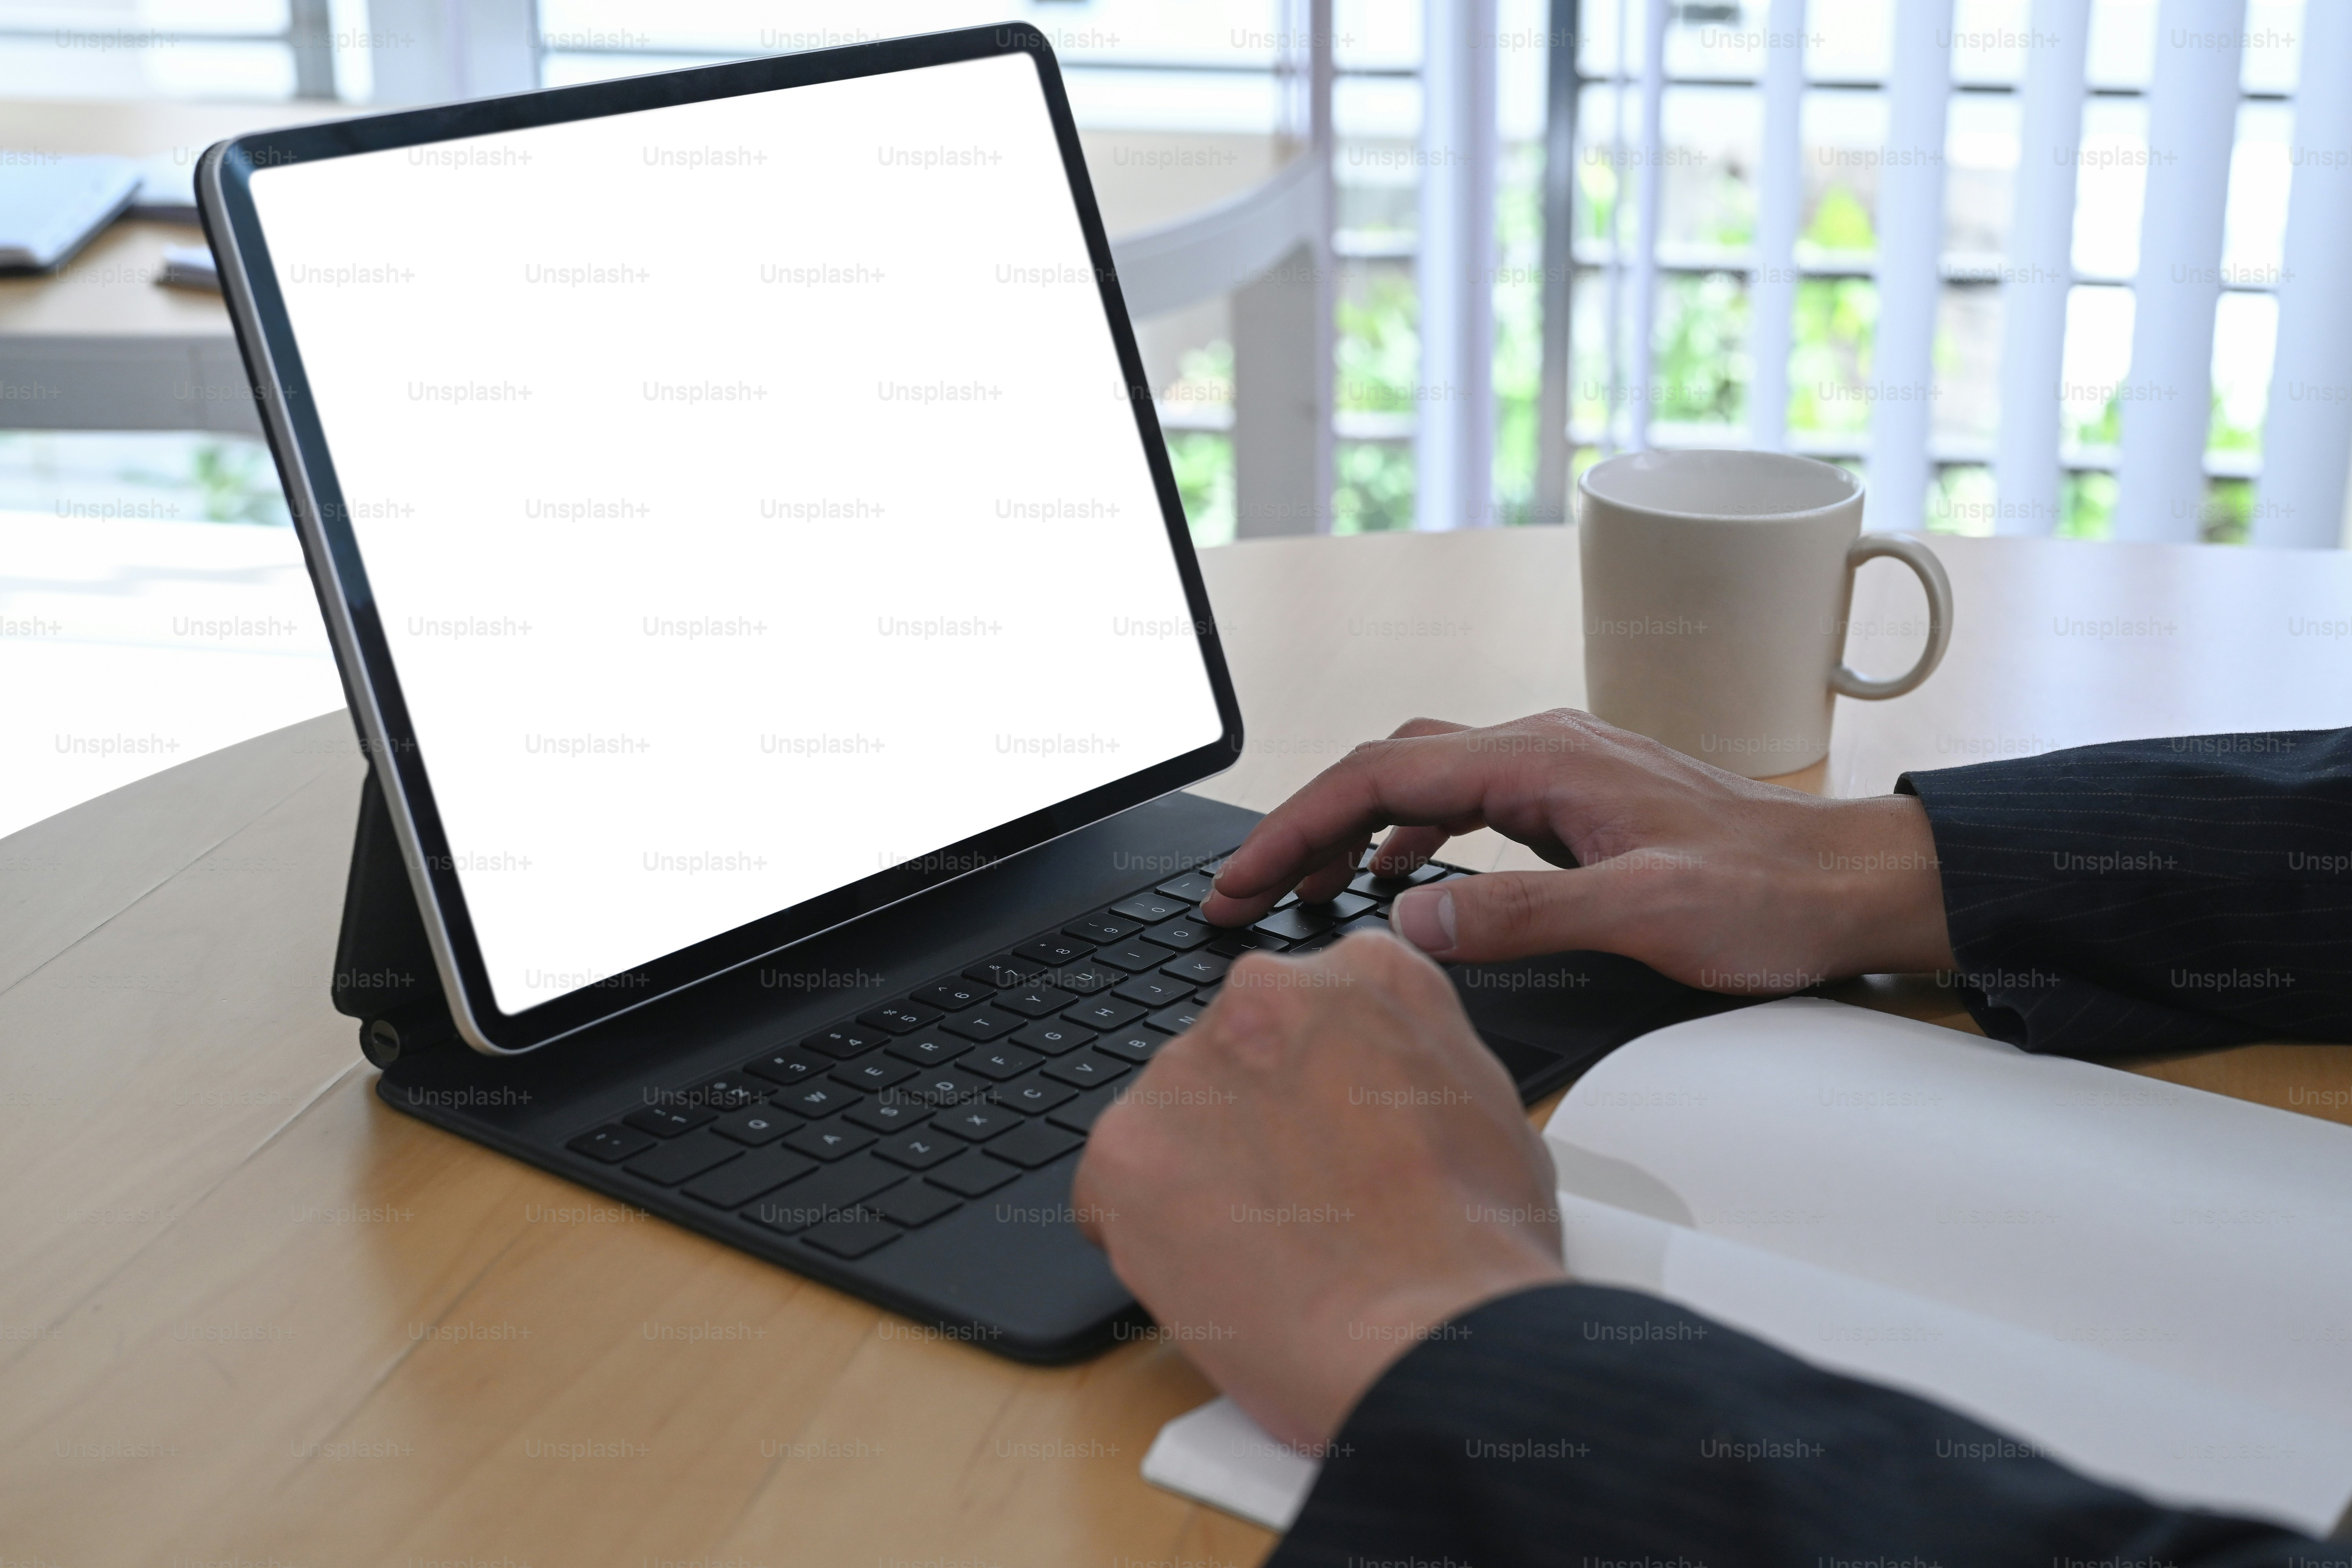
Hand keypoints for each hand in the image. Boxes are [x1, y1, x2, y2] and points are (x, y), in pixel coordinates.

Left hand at [1072, 933, 1565, 1447]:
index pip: (1307, 1008)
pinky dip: (1144, 1228)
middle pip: (1232, 1055)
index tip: (1324, 1131)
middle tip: (1296, 1198)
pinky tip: (1212, 1268)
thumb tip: (1381, 1086)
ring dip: (1200, 1173)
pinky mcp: (1123, 1146)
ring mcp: (1185, 1067)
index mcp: (1363, 974)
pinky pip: (1111, 1185)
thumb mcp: (1485, 1099)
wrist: (1428, 1335)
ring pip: (1170, 1118)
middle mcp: (1264, 993)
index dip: (1315, 1082)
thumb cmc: (1475, 1244)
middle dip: (1251, 1122)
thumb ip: (1410, 1061)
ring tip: (1265, 1246)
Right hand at [1198, 708, 1954, 992]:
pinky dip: (1411, 836)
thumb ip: (1524, 916)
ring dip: (1353, 830)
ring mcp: (1559, 772)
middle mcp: (1543, 748)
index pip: (1380, 776)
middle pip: (1386, 766)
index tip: (1241, 883)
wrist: (1851, 884)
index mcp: (1543, 761)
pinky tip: (1398, 879)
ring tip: (1301, 891)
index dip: (1297, 829)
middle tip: (1244, 894)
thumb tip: (1412, 920)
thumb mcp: (1645, 914)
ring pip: (1421, 780)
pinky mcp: (1575, 804)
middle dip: (1305, 827)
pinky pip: (1464, 803)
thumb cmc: (1767, 896)